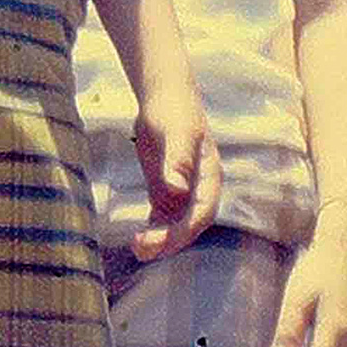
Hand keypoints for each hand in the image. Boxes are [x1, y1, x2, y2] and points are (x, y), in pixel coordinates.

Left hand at [130, 95, 219, 261]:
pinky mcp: (166, 190)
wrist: (164, 96)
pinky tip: (139, 240)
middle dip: (169, 240)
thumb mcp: (175, 132)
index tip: (164, 240)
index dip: (185, 229)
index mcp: (209, 176)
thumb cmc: (173, 110)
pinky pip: (163, 218)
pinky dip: (153, 230)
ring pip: (175, 224)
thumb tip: (178, 190)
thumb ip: (177, 161)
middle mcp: (199, 188)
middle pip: (189, 223)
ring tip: (137, 250)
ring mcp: (183, 191)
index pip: (202, 211)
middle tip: (142, 248)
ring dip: (160, 240)